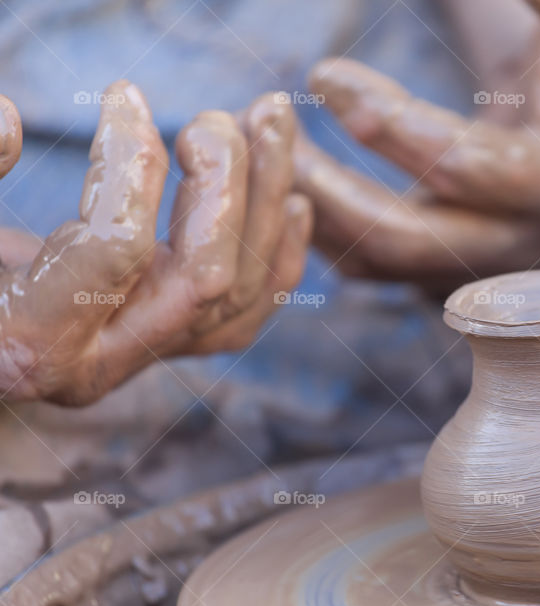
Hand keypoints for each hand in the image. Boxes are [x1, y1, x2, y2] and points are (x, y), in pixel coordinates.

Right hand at [0, 82, 311, 404]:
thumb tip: (8, 124)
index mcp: (32, 343)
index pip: (117, 248)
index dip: (129, 163)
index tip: (124, 96)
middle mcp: (102, 362)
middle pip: (205, 277)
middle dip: (227, 183)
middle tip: (218, 115)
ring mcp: (143, 357)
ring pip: (240, 290)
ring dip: (269, 198)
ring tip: (273, 120)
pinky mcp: (165, 346)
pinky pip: (246, 313)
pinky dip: (281, 257)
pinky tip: (297, 200)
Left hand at [293, 0, 539, 286]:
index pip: (470, 169)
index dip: (394, 127)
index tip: (324, 76)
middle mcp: (528, 235)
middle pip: (414, 241)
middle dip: (332, 191)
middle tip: (268, 132)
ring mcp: (489, 256)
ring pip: (387, 264)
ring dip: (317, 214)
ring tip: (266, 151)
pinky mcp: (459, 259)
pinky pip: (384, 264)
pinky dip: (333, 226)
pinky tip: (296, 175)